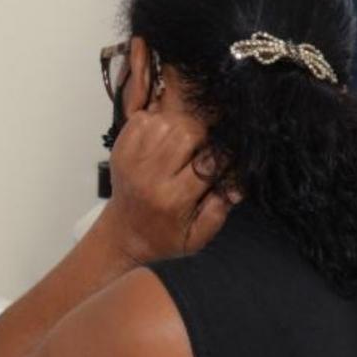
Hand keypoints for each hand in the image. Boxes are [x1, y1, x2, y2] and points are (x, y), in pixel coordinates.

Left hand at [99, 108, 236, 263]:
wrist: (124, 233)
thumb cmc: (164, 236)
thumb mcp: (196, 238)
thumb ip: (218, 212)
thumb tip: (235, 187)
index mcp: (172, 199)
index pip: (208, 162)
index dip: (223, 156)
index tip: (225, 161)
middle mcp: (149, 176)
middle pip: (186, 133)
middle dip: (203, 136)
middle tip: (203, 149)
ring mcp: (131, 160)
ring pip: (165, 121)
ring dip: (181, 126)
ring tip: (184, 142)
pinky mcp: (120, 149)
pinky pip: (142, 119)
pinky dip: (157, 121)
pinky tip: (163, 138)